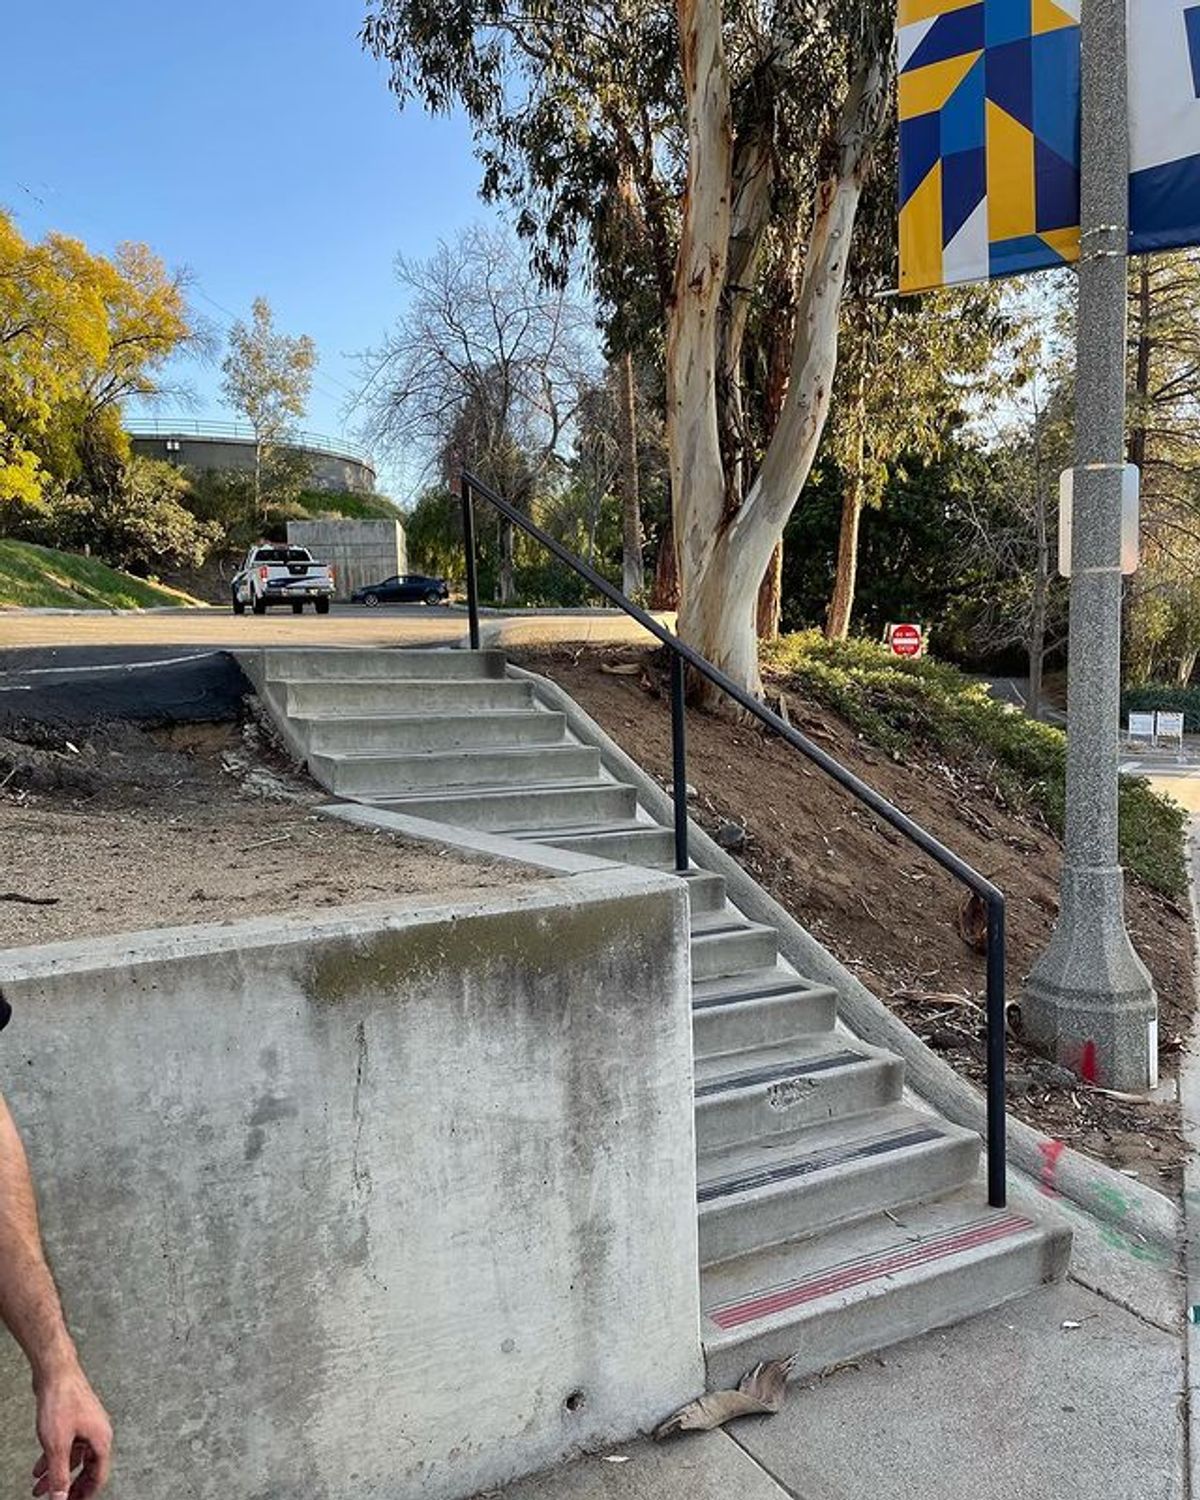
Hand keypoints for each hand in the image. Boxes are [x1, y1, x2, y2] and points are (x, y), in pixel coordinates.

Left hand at [31, 1359, 111, 1498]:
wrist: (56, 1372)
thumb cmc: (62, 1400)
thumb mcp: (57, 1446)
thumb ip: (60, 1475)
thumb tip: (60, 1498)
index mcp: (101, 1439)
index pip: (98, 1476)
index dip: (85, 1494)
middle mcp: (98, 1432)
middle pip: (87, 1469)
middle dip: (70, 1487)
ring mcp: (86, 1425)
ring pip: (74, 1457)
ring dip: (57, 1474)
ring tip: (40, 1488)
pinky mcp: (75, 1419)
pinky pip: (67, 1446)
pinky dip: (54, 1459)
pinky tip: (39, 1467)